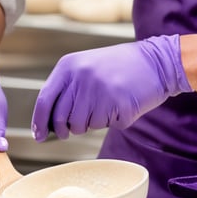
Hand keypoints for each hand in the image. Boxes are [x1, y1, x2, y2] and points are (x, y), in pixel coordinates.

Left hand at [32, 34, 190, 140]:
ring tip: (108, 103)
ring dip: (93, 122)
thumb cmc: (119, 67)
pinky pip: (107, 126)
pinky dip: (114, 120)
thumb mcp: (86, 66)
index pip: (45, 100)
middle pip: (62, 119)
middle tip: (78, 125)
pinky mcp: (119, 105)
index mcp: (69, 66)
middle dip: (67, 128)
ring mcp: (100, 92)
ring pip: (83, 126)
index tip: (39, 136)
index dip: (39, 122)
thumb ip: (67, 89)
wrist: (157, 61)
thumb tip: (47, 122)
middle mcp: (82, 78)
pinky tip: (123, 103)